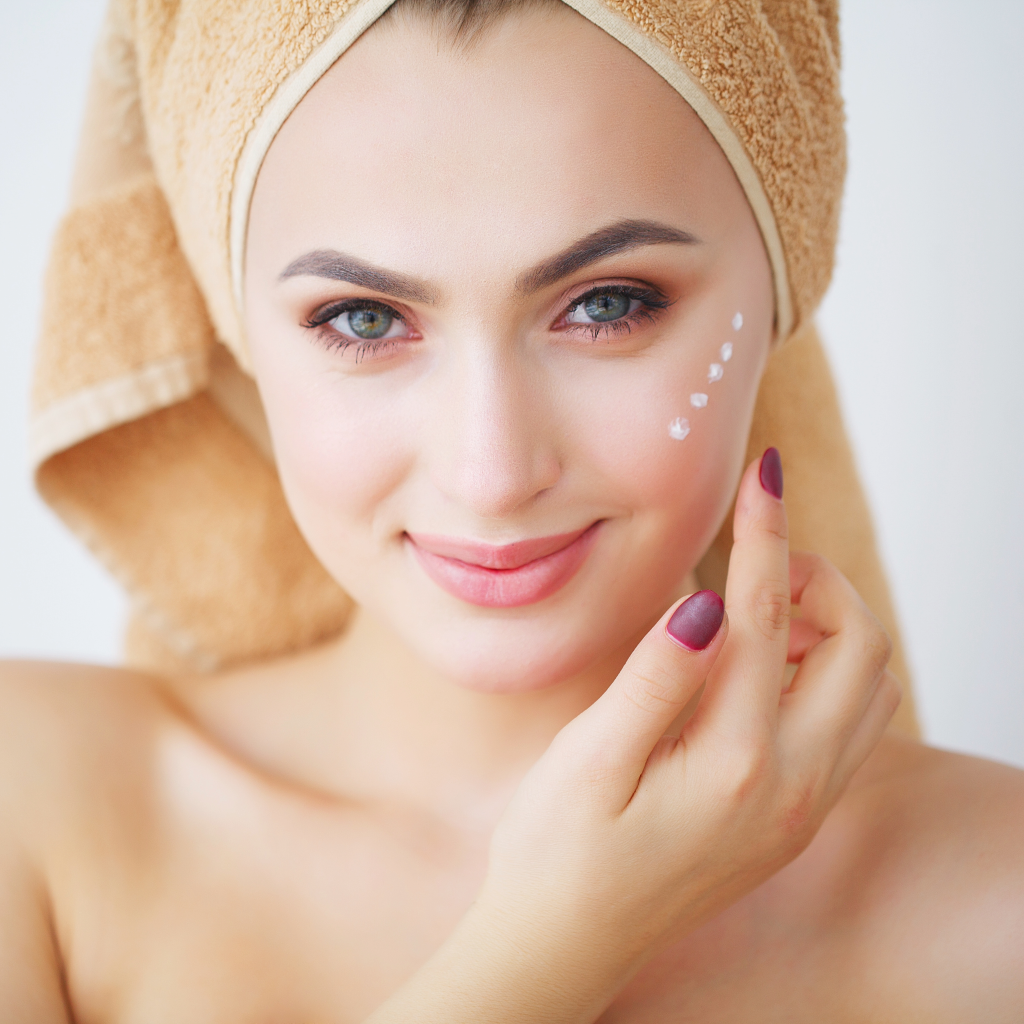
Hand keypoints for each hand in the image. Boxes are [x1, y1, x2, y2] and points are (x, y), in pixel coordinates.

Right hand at [367, 449, 899, 1022]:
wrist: (566, 944)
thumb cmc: (559, 852)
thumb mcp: (588, 761)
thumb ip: (656, 679)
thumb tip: (708, 601)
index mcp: (737, 762)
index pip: (769, 618)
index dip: (766, 534)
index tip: (764, 473)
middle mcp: (792, 786)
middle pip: (859, 650)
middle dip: (818, 581)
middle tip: (751, 560)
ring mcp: (801, 807)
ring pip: (867, 688)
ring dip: (830, 628)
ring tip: (757, 608)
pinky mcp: (792, 817)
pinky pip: (848, 726)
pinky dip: (825, 673)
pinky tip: (758, 667)